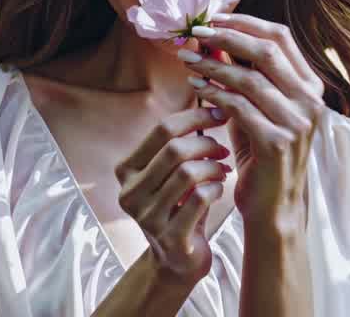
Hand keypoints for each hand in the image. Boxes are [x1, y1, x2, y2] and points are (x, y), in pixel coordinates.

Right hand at [114, 106, 233, 282]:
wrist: (180, 259)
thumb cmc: (181, 204)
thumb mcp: (172, 170)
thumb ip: (181, 138)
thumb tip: (210, 89)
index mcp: (127, 169)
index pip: (162, 130)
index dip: (195, 117)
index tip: (220, 113)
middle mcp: (130, 192)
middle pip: (174, 149)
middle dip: (206, 143)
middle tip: (223, 147)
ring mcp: (147, 218)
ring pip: (188, 173)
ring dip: (213, 167)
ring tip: (222, 168)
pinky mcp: (169, 238)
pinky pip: (199, 199)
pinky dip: (215, 188)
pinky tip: (219, 189)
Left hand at [179, 13, 325, 223]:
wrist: (273, 206)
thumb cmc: (260, 153)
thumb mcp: (253, 107)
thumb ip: (240, 74)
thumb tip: (211, 36)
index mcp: (310, 86)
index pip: (281, 37)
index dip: (245, 23)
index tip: (213, 18)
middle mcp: (310, 101)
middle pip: (266, 51)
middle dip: (226, 37)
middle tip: (195, 33)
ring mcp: (297, 123)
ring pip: (249, 78)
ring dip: (213, 64)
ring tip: (188, 59)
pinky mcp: (277, 143)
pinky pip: (239, 107)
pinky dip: (214, 93)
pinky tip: (196, 87)